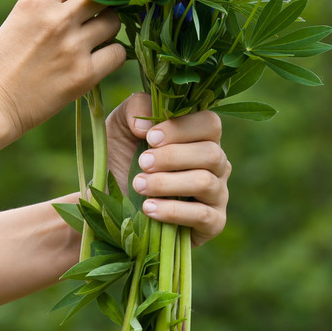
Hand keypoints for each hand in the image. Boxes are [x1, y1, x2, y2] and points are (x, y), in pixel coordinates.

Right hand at [0, 0, 125, 142]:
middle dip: (104, 0)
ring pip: (114, 21)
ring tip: (93, 38)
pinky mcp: (84, 75)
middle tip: (96, 13)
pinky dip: (112, 55)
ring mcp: (73, 47)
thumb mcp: (18, 17)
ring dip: (108, 27)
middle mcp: (58, 18)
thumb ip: (49, 2)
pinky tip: (98, 59)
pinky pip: (118, 53)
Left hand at [105, 93, 230, 246]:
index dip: (182, 128)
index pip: (210, 123)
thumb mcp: (122, 126)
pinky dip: (173, 211)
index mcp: (201, 136)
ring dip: (168, 183)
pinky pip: (203, 215)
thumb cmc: (124, 158)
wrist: (113, 203)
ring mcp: (218, 193)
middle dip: (173, 157)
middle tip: (142, 163)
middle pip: (211, 153)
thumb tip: (148, 125)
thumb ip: (136, 108)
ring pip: (205, 182)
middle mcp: (216, 163)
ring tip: (139, 185)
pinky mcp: (214, 222)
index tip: (150, 138)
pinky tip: (148, 208)